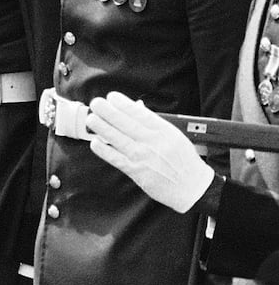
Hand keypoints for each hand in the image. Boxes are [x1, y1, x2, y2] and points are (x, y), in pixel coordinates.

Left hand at [85, 91, 214, 213]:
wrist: (193, 187)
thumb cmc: (183, 159)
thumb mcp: (173, 136)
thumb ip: (153, 122)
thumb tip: (135, 106)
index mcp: (164, 131)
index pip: (140, 114)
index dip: (123, 104)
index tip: (111, 97)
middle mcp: (153, 143)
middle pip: (126, 124)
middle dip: (108, 112)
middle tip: (96, 103)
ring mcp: (144, 157)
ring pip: (118, 139)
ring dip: (102, 128)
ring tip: (91, 119)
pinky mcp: (137, 172)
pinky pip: (117, 159)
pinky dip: (104, 151)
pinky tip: (95, 142)